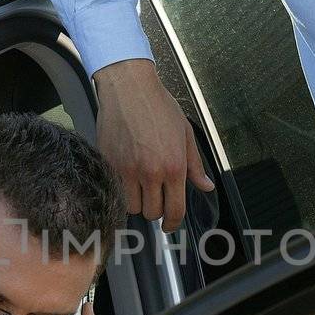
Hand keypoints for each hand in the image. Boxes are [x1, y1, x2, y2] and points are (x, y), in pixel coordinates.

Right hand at [94, 57, 213, 230]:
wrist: (129, 87)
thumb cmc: (159, 106)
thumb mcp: (185, 134)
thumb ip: (195, 165)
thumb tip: (205, 186)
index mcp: (173, 166)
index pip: (175, 210)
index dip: (173, 224)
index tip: (170, 226)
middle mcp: (150, 172)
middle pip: (152, 213)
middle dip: (156, 210)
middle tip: (156, 198)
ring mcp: (127, 169)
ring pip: (131, 207)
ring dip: (137, 202)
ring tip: (141, 188)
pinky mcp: (109, 163)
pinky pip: (115, 191)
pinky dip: (121, 191)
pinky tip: (127, 179)